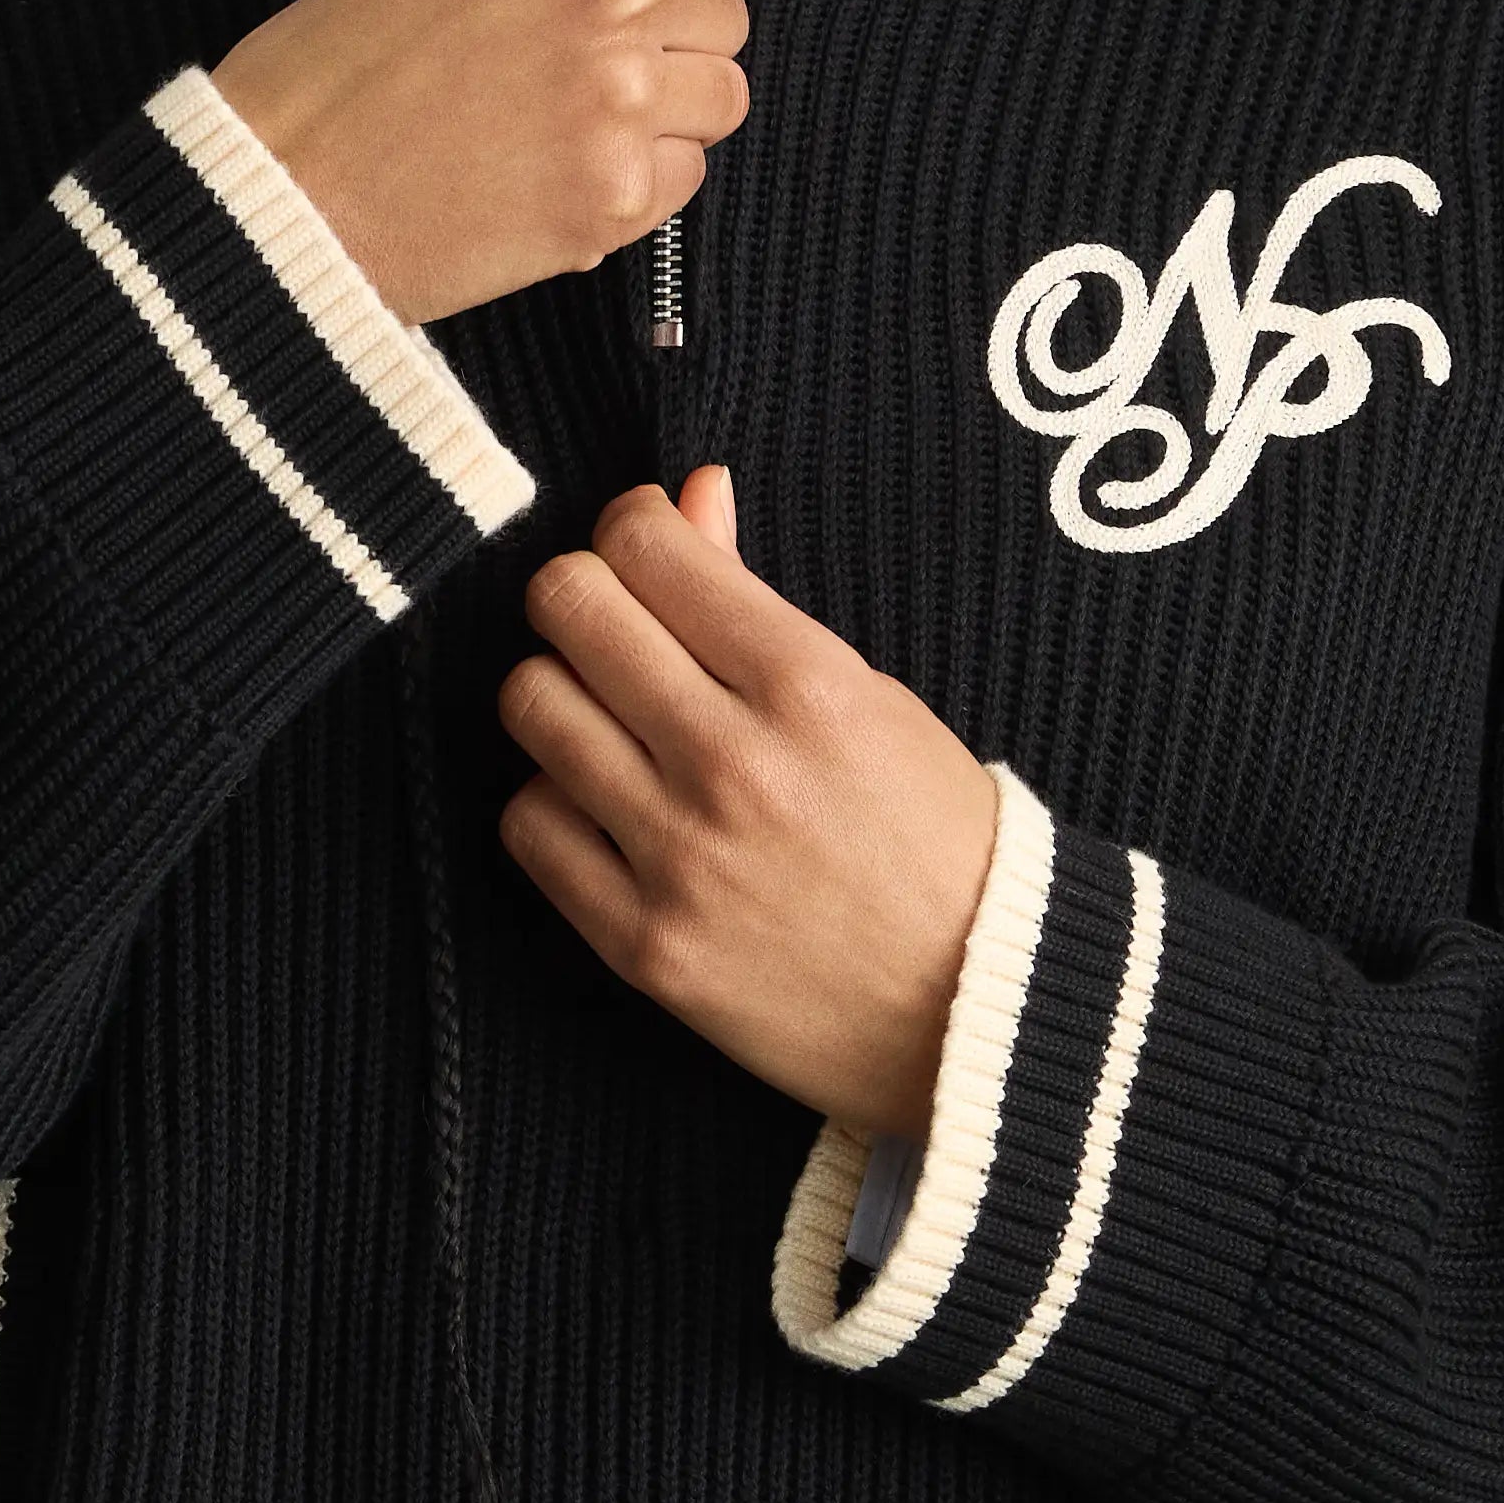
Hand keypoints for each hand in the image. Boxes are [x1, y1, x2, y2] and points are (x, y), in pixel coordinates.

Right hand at [211, 0, 775, 327]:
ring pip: (720, 98)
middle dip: (668, 40)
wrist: (284, 183)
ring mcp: (624, 97)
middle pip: (728, 16)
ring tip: (559, 116)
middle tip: (565, 61)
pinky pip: (686, 177)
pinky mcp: (616, 192)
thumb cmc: (351, 51)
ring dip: (661, 113)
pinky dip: (632, 182)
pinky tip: (550, 171)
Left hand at [496, 467, 1000, 1140]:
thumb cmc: (935, 840)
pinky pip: (528, 823)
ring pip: (531, 705)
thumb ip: (755, 598)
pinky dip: (554, 799)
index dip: (633, 531)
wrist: (975, 1007)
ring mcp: (681, 856)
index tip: (648, 555)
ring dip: (561, 695)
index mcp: (807, 685)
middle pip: (568, 608)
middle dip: (582, 597)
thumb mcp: (871, 697)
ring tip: (610, 720)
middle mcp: (734, 761)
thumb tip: (687, 494)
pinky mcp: (642, 942)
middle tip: (615, 628)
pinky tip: (603, 805)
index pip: (644, 546)